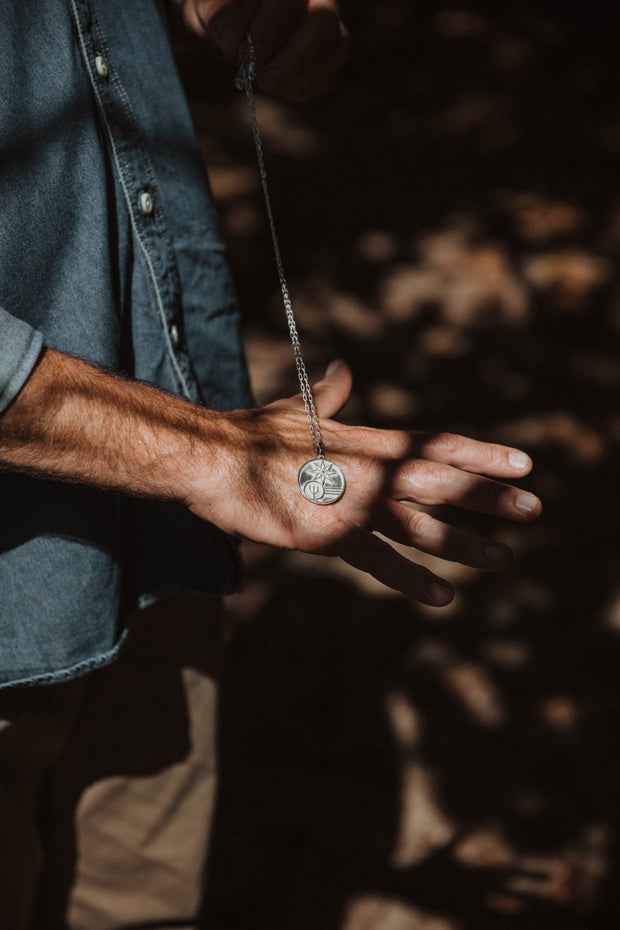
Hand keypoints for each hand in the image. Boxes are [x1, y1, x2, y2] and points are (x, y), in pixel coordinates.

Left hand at [175, 0, 350, 100]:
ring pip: (339, 46)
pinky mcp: (326, 56)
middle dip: (295, 56)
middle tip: (265, 80)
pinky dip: (308, 88)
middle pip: (325, 19)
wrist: (224, 28)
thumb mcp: (206, 8)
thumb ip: (220, 16)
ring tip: (271, 85)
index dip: (272, 30)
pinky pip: (332, 74)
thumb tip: (236, 42)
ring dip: (307, 75)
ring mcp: (325, 26)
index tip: (245, 57)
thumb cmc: (217, 10)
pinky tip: (283, 90)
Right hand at [186, 361, 541, 605]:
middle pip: (441, 482)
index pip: (437, 443)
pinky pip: (378, 562)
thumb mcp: (297, 411)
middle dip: (489, 496)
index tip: (523, 462)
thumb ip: (329, 396)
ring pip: (419, 526)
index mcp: (367, 440)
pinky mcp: (329, 538)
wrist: (211, 460)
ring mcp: (351, 505)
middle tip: (533, 509)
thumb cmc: (250, 433)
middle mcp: (369, 471)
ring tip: (503, 558)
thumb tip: (344, 370)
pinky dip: (412, 580)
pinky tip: (443, 596)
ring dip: (464, 543)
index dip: (482, 452)